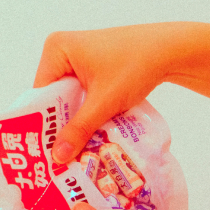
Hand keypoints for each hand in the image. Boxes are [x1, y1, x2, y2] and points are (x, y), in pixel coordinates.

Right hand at [35, 23, 209, 163]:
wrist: (169, 50)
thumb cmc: (136, 65)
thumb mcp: (104, 102)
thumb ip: (79, 129)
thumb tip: (57, 157)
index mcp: (56, 49)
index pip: (39, 96)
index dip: (42, 125)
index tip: (43, 153)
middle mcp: (60, 52)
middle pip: (50, 99)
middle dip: (57, 127)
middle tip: (56, 160)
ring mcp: (74, 60)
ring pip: (65, 101)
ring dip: (71, 124)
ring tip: (70, 153)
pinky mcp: (88, 69)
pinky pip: (77, 97)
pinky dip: (82, 115)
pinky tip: (85, 135)